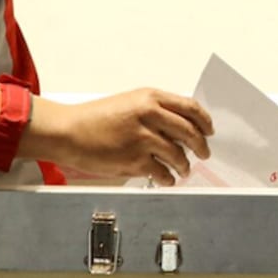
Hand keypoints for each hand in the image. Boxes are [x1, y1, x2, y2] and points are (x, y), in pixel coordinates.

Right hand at [19, 89, 213, 185]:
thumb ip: (154, 110)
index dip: (204, 121)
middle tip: (203, 153)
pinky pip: (162, 173)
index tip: (209, 130)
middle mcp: (149, 115)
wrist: (68, 132)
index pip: (190, 108)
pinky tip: (167, 179)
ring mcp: (143, 139)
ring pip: (178, 155)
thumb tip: (179, 126)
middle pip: (190, 132)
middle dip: (201, 146)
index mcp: (149, 98)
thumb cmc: (93, 118)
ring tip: (183, 169)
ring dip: (184, 166)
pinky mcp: (135, 160)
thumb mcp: (128, 103)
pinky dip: (168, 179)